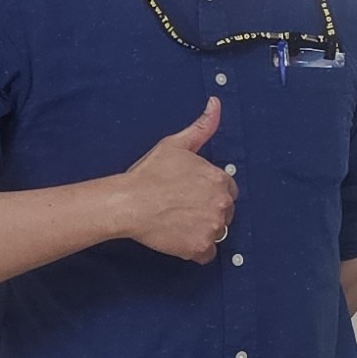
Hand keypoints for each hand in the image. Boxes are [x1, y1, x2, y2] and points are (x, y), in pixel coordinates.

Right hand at [120, 97, 237, 262]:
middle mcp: (222, 204)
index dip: (209, 192)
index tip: (191, 194)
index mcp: (220, 180)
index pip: (228, 190)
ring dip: (202, 229)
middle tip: (182, 208)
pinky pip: (206, 254)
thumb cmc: (149, 173)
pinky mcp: (200, 248)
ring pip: (217, 232)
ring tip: (179, 222)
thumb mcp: (176, 144)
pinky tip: (179, 238)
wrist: (128, 203)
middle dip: (208, 210)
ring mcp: (212, 228)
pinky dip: (196, 250)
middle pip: (225, 212)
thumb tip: (216, 103)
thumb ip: (202, 127)